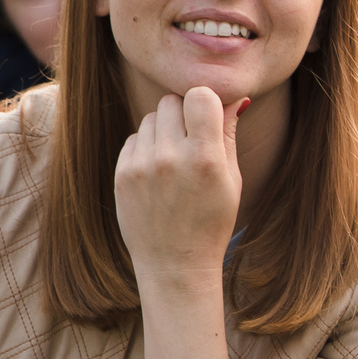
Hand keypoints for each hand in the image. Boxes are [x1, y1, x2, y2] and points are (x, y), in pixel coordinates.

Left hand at [114, 89, 247, 288]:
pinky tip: (159, 172)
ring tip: (176, 159)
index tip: (210, 116)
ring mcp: (142, 166)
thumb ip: (228, 135)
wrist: (175, 263)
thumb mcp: (232, 180)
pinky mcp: (122, 174)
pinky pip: (135, 138)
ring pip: (152, 117)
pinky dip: (147, 147)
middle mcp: (171, 158)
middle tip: (194, 139)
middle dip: (185, 113)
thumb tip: (234, 98)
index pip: (200, 96)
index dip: (207, 101)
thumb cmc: (212, 221)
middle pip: (172, 101)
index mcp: (205, 158)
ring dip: (165, 129)